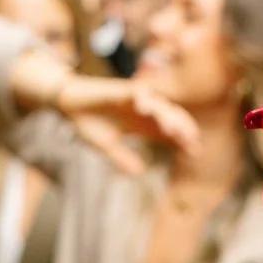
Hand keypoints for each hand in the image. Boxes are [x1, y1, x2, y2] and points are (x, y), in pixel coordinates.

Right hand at [57, 76, 199, 174]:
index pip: (168, 132)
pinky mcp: (120, 90)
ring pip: (158, 104)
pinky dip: (142, 99)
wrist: (67, 104)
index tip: (195, 153)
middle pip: (170, 117)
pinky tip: (145, 110)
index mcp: (142, 124)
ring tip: (174, 130)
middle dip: (182, 128)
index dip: (182, 141)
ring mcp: (134, 99)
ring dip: (166, 116)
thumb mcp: (106, 146)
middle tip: (190, 142)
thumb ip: (122, 158)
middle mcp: (143, 110)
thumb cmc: (88, 122)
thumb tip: (138, 173)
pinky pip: (136, 92)